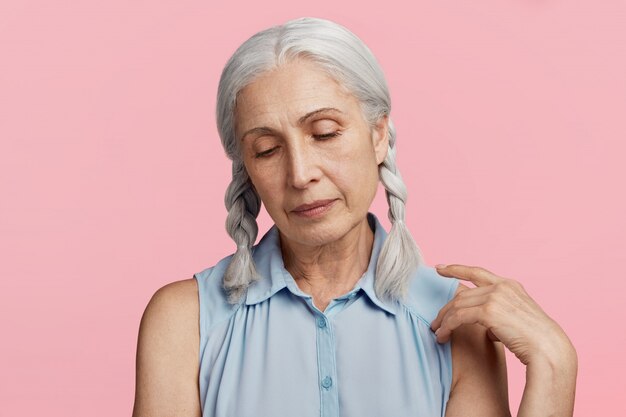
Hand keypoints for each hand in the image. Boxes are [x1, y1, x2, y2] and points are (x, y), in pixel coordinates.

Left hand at [430, 264, 573, 365]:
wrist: (549, 350)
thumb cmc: (536, 341)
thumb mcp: (517, 318)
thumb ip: (499, 315)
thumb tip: (485, 325)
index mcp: (510, 285)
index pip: (477, 272)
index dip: (456, 269)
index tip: (440, 268)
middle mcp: (501, 287)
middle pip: (462, 294)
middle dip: (445, 308)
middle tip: (435, 322)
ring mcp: (495, 297)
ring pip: (458, 305)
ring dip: (444, 320)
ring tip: (437, 332)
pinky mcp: (488, 311)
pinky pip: (459, 317)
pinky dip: (447, 326)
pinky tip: (442, 336)